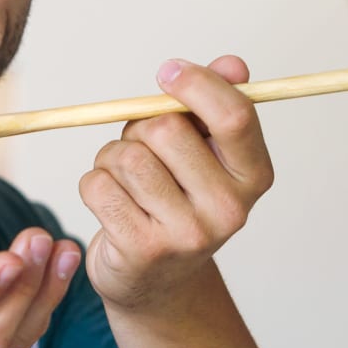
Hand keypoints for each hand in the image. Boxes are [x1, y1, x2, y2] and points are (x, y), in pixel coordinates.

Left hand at [78, 55, 274, 310]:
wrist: (158, 282)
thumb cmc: (179, 200)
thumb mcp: (206, 154)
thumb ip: (217, 106)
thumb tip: (232, 64)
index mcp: (254, 176)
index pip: (233, 116)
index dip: (196, 83)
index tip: (168, 72)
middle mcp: (229, 209)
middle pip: (166, 129)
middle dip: (140, 128)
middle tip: (143, 150)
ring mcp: (187, 234)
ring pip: (126, 156)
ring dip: (113, 157)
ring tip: (127, 180)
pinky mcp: (142, 249)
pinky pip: (98, 185)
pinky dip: (94, 184)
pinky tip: (112, 203)